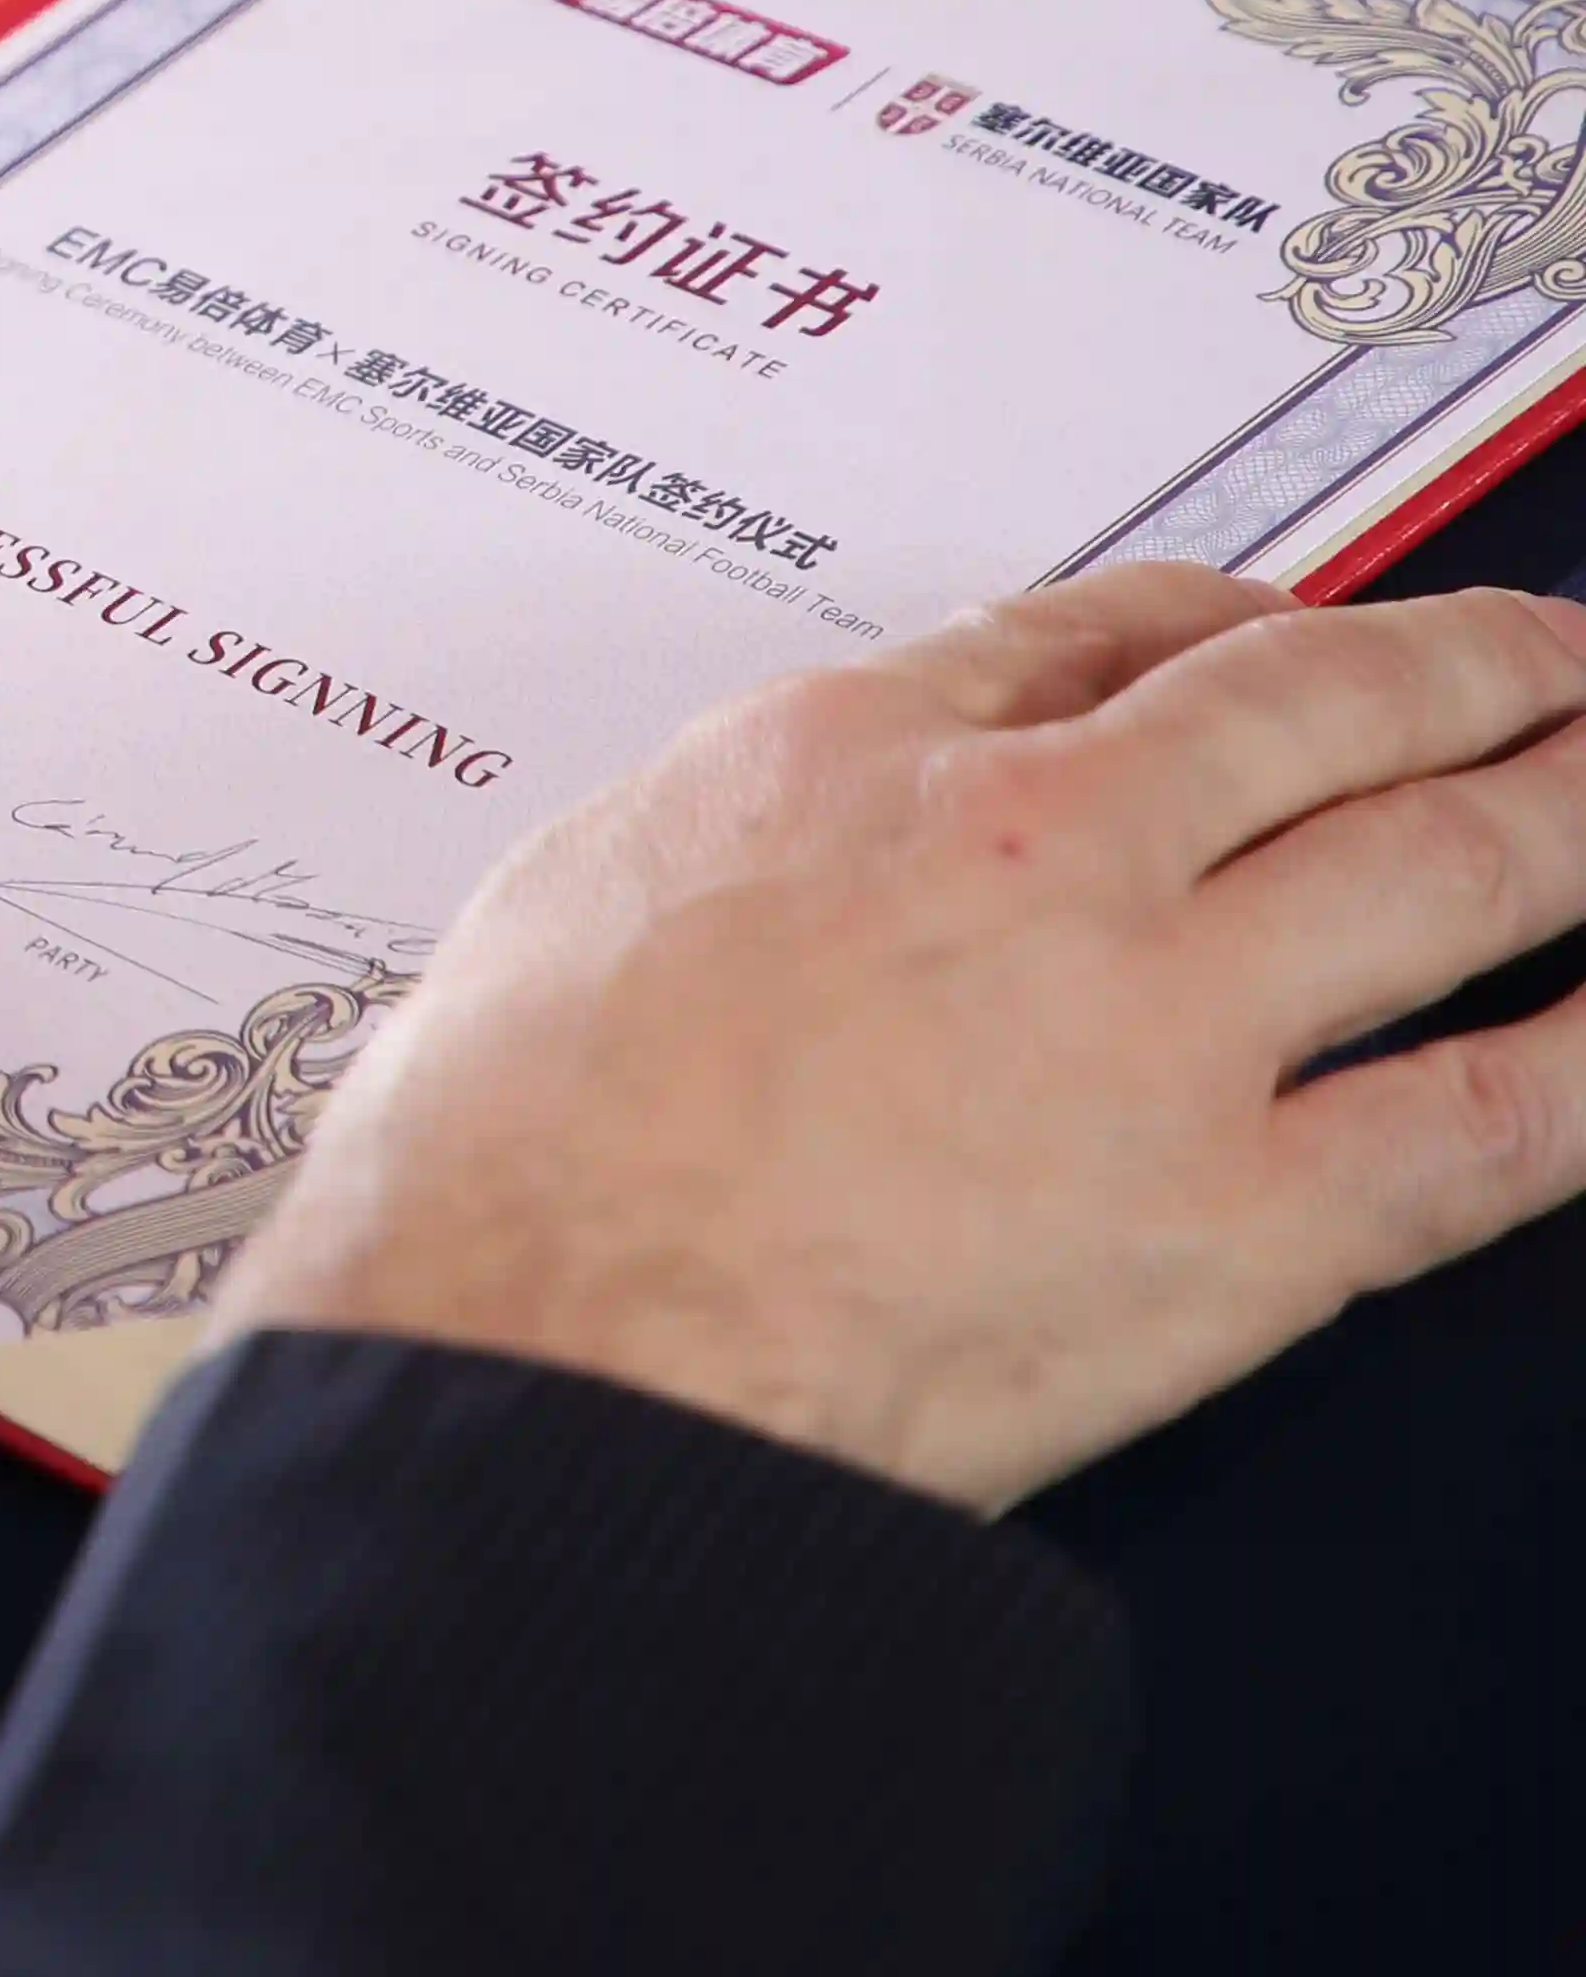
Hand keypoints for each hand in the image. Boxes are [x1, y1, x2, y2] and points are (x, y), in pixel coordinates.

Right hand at [224, 564, 1585, 1510]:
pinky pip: (1486, 1121)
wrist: (533, 1357)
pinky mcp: (1239, 1225)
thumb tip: (782, 850)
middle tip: (1542, 657)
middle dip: (1467, 667)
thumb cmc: (498, 1173)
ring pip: (1447, 867)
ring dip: (1571, 806)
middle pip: (1317, 704)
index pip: (1100, 631)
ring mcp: (1157, 1026)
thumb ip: (732, 840)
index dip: (1233, 619)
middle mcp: (1031, 847)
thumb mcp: (572, 895)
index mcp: (848, 756)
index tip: (1286, 631)